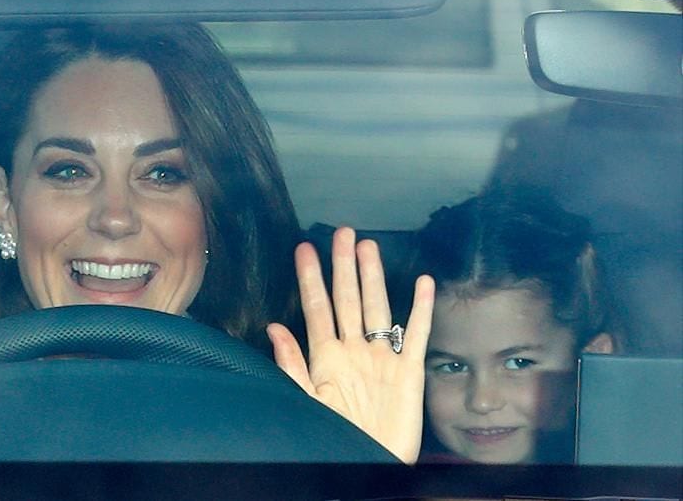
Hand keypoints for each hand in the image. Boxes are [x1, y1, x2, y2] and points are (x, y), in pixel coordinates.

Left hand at [267, 227, 434, 462]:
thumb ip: (292, 365)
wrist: (369, 462)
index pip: (317, 308)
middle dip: (344, 266)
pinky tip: (423, 284)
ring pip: (378, 308)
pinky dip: (420, 310)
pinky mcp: (408, 372)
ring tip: (369, 247)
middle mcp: (355, 350)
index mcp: (327, 357)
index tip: (304, 250)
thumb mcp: (307, 401)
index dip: (310, 278)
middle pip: (348, 299)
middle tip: (343, 233)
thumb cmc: (337, 437)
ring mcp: (382, 358)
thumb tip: (273, 329)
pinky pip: (417, 335)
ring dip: (374, 278)